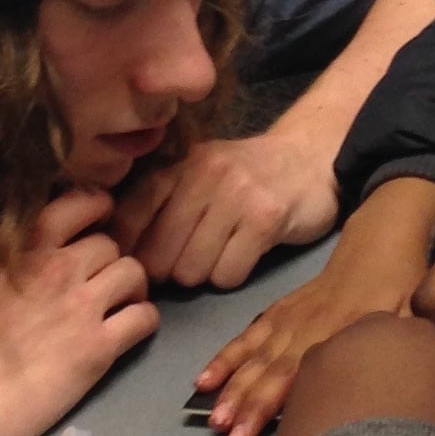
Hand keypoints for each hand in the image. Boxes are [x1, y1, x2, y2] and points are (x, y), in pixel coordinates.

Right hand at [0, 189, 157, 435]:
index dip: (96, 213)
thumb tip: (31, 248)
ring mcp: (81, 307)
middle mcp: (56, 267)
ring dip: (130, 288)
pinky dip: (142, 321)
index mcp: (21, 246)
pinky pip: (145, 317)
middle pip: (110, 244)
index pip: (80, 202)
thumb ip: (8, 256)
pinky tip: (125, 333)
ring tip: (115, 307)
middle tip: (97, 285)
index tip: (93, 228)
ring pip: (134, 273)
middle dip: (107, 262)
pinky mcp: (98, 349)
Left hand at [111, 132, 339, 289]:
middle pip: (159, 254)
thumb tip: (122, 254)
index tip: (138, 264)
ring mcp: (236, 195)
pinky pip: (228, 274)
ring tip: (219, 257)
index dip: (129, 250)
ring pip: (192, 270)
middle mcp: (203, 175)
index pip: (131, 216)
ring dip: (203, 275)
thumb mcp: (201, 174)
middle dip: (168, 272)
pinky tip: (243, 257)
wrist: (312, 158)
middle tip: (185, 267)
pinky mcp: (266, 218)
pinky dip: (232, 277)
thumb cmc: (248, 176)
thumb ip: (163, 202)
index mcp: (179, 165)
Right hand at [192, 178, 434, 435]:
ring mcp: (288, 318)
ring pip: (254, 356)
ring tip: (211, 418)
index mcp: (338, 333)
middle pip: (269, 372)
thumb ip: (404, 351)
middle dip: (244, 406)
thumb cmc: (400, 287)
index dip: (268, 409)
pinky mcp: (279, 311)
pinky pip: (248, 336)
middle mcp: (306, 328)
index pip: (295, 378)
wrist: (380, 242)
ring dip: (231, 387)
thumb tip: (403, 390)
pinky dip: (226, 357)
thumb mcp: (412, 319)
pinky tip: (204, 381)